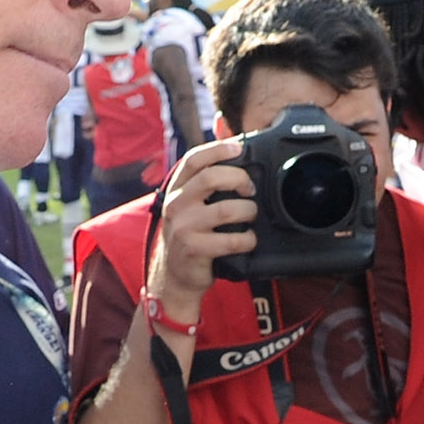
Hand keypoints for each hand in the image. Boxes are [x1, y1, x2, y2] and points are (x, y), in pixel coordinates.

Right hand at [144, 139, 253, 324]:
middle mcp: (176, 204)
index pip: (194, 159)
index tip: (238, 148)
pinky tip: (248, 240)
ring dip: (247, 211)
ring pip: (226, 210)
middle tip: (249, 190)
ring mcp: (184, 227)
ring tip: (250, 216)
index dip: (217, 149)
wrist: (173, 276)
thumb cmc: (188, 236)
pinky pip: (231, 240)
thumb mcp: (188, 206)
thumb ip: (204, 184)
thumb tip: (234, 154)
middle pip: (211, 178)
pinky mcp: (194, 249)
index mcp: (176, 189)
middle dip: (239, 179)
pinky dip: (247, 239)